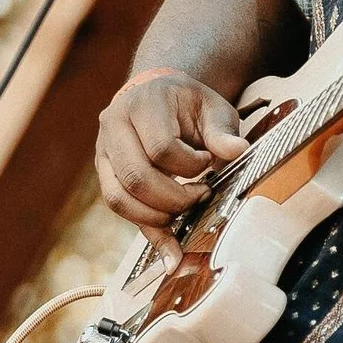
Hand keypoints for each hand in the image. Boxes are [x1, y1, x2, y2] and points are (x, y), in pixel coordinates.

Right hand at [95, 68, 251, 266]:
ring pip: (119, 198)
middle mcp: (114, 125)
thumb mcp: (212, 108)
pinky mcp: (104, 172)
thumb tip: (238, 151)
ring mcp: (103, 151)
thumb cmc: (186, 102)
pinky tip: (170, 248)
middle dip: (174, 199)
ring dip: (157, 217)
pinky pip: (118, 207)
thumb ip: (223, 131)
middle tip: (201, 196)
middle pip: (136, 177)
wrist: (156, 94)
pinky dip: (146, 228)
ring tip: (186, 211)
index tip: (208, 163)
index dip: (189, 166)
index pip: (161, 147)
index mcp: (143, 103)